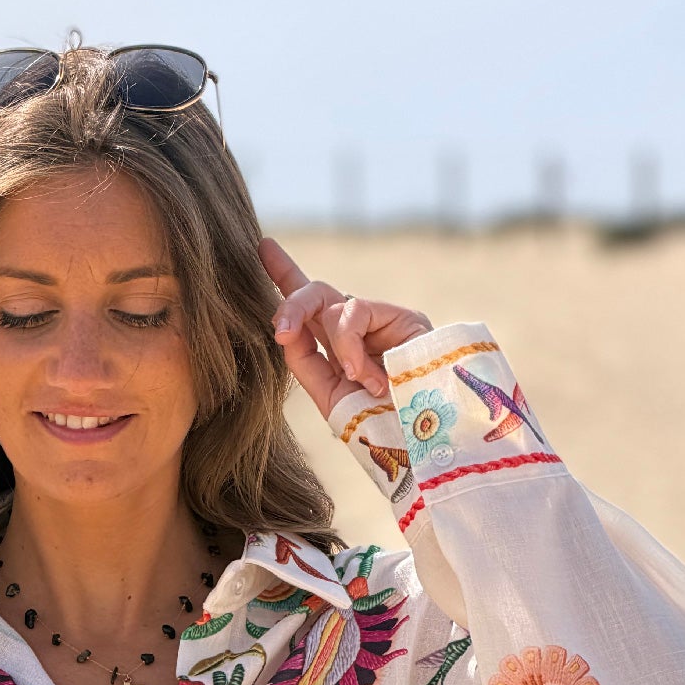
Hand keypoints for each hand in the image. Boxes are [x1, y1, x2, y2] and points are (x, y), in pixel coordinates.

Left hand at [258, 238, 431, 415]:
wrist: (419, 438)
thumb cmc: (376, 424)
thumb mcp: (329, 394)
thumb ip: (305, 361)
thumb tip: (286, 328)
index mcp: (337, 348)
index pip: (310, 307)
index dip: (287, 276)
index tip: (265, 246)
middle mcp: (358, 330)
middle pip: (316, 293)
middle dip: (291, 303)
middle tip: (280, 331)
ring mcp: (380, 322)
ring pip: (329, 300)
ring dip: (334, 341)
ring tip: (353, 377)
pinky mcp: (403, 316)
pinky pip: (355, 310)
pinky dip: (350, 342)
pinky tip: (363, 371)